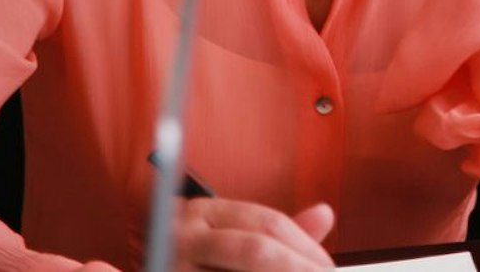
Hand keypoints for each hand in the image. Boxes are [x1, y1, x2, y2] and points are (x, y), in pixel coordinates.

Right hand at [174, 198, 334, 269]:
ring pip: (243, 268)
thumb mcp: (229, 250)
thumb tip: (326, 213)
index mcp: (200, 213)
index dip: (304, 247)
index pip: (266, 223)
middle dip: (297, 269)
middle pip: (255, 250)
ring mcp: (169, 262)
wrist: (152, 270)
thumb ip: (276, 238)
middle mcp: (180, 234)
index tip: (328, 268)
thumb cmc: (197, 268)